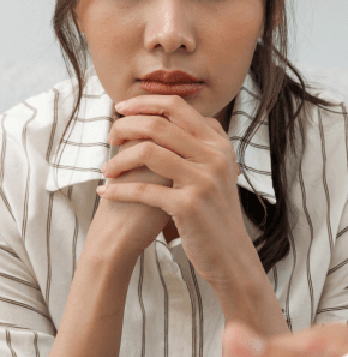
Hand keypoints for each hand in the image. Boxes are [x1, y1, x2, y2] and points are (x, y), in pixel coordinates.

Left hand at [97, 94, 251, 285]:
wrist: (232, 255)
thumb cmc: (216, 211)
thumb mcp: (219, 169)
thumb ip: (202, 140)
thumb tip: (177, 111)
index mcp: (218, 144)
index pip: (177, 106)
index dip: (144, 102)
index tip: (122, 108)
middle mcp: (214, 157)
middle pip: (159, 125)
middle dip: (126, 126)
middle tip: (111, 137)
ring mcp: (203, 180)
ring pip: (148, 152)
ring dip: (119, 159)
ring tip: (107, 169)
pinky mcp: (188, 205)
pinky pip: (143, 189)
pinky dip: (119, 190)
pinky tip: (105, 191)